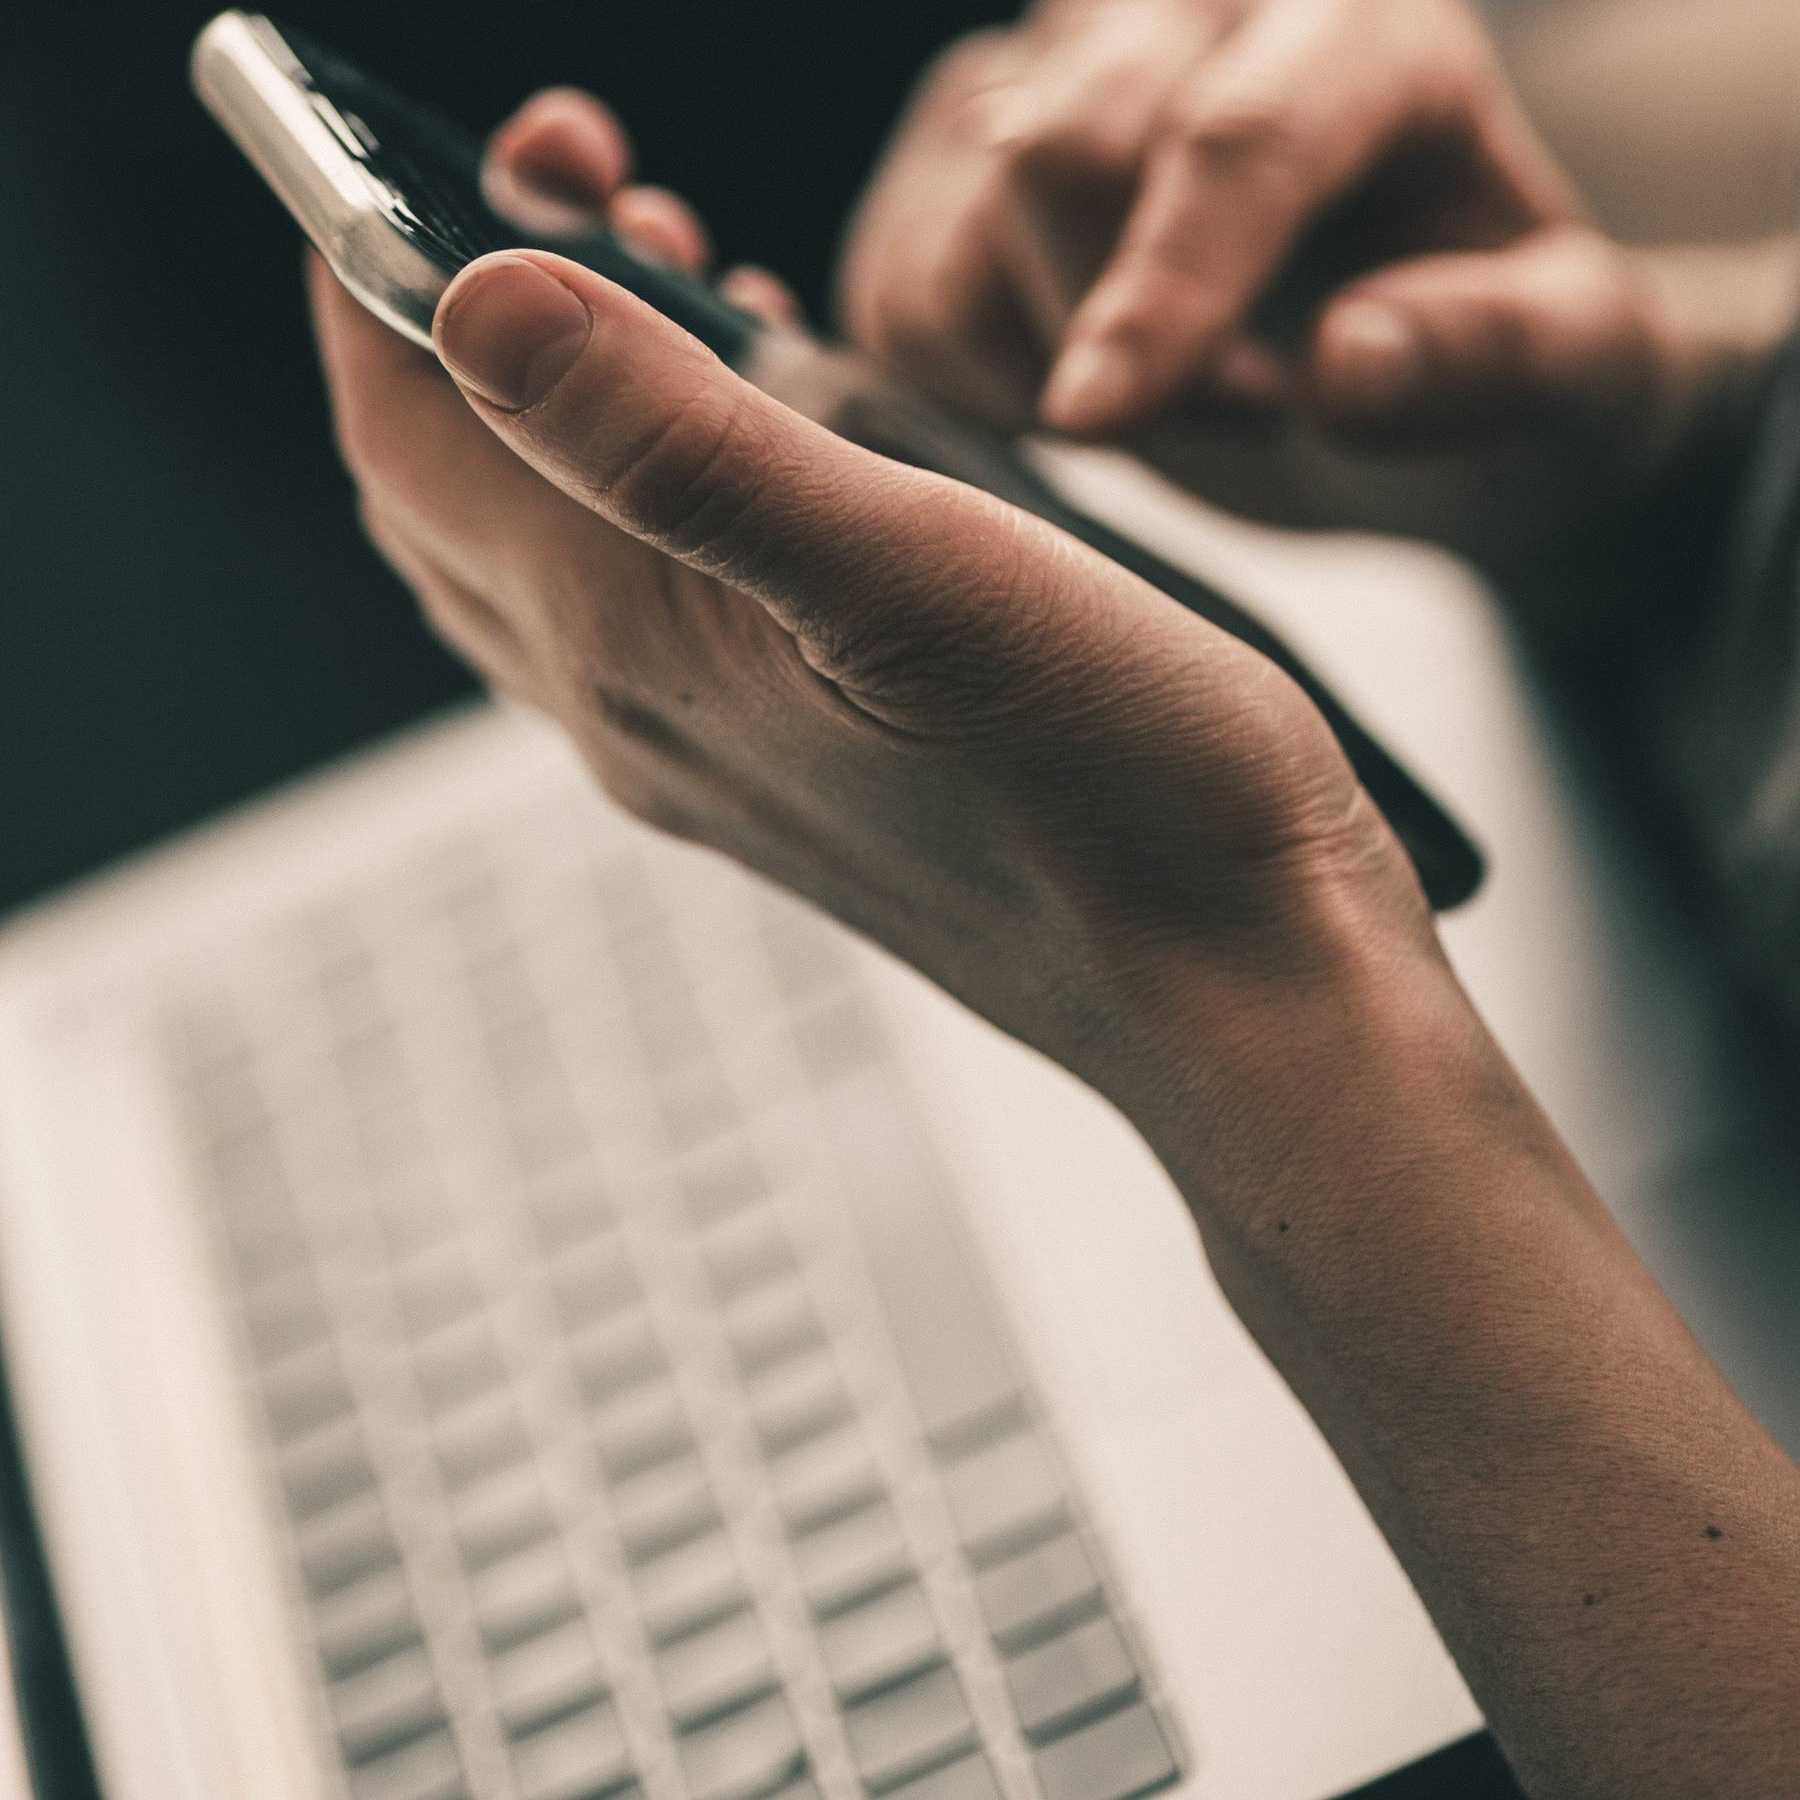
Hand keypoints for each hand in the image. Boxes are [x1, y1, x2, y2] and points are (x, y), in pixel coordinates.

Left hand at [306, 91, 1440, 1137]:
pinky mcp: (800, 773)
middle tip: (569, 186)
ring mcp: (715, 756)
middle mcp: (640, 715)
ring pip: (554, 553)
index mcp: (634, 646)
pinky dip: (661, 490)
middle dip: (459, 321)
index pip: (403, 437)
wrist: (1230, 985)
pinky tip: (772, 434)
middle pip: (453, 494)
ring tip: (667, 269)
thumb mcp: (914, 576)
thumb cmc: (1116, 789)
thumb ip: (685, 446)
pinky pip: (661, 609)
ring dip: (564, 402)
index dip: (366, 276)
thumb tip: (475, 299)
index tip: (409, 146)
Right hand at [838, 0, 1748, 568]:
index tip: (1101, 422)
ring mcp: (1052, 72)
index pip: (1234, 137)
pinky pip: (895, 289)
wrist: (1387, 335)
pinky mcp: (955, 156)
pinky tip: (1072, 383)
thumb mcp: (1573, 364)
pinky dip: (964, 378)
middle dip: (1112, 336)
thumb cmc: (1485, 340)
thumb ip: (1497, 355)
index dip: (1163, 289)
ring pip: (958, 222)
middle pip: (1063, 154)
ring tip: (1172, 394)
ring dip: (1041, 367)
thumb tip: (1347, 362)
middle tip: (1236, 413)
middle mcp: (1188, 7)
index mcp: (1364, 23)